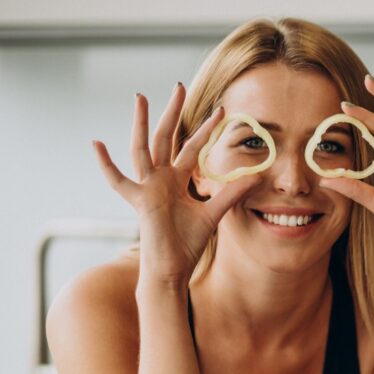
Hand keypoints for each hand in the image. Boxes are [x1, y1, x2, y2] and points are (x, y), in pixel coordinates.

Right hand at [93, 84, 252, 285]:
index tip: (221, 110)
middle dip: (173, 113)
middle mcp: (160, 179)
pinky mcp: (140, 200)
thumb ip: (231, 194)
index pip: (191, 147)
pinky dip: (106, 165)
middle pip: (166, 138)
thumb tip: (257, 177)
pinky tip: (97, 144)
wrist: (172, 267)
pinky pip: (119, 181)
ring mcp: (147, 187)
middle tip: (179, 86)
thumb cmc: (187, 243)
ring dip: (142, 123)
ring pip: (143, 148)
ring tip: (140, 97)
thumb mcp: (214, 214)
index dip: (205, 130)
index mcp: (177, 180)